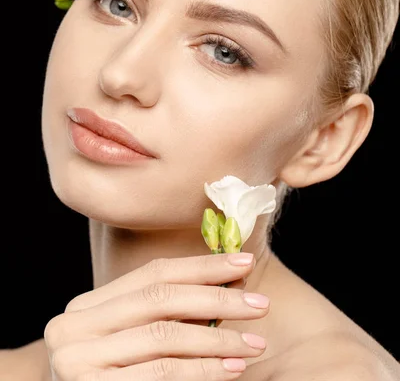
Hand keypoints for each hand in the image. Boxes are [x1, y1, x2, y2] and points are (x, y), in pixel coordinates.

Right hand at [44, 252, 269, 379]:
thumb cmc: (115, 378)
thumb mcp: (135, 339)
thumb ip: (171, 313)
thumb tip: (231, 279)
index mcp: (86, 306)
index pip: (153, 273)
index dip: (202, 266)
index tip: (244, 262)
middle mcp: (74, 327)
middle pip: (160, 298)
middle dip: (216, 297)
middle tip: (260, 304)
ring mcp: (78, 361)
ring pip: (164, 336)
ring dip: (217, 338)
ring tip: (254, 344)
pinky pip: (161, 373)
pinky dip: (202, 369)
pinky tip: (231, 368)